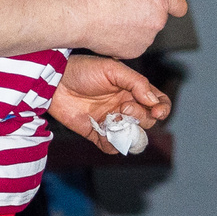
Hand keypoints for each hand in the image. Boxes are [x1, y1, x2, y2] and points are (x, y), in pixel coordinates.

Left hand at [50, 55, 171, 153]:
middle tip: (123, 109)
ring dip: (127, 133)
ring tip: (113, 122)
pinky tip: (103, 133)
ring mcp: (111, 121)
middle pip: (147, 122)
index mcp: (133, 91)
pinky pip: (111, 147)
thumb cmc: (83, 70)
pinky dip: (111, 145)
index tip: (156, 111)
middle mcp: (125, 107)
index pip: (158, 103)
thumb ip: (136, 83)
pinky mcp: (96, 133)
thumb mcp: (112, 69)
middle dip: (140, 118)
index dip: (162, 109)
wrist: (54, 81)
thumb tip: (153, 101)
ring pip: (131, 137)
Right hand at [67, 0, 185, 59]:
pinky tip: (109, 29)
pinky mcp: (133, 53)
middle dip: (144, 12)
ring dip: (133, 26)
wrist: (82, 15)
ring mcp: (146, 40)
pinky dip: (122, 38)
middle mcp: (158, 22)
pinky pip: (131, 44)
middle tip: (122, 4)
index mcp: (160, 1)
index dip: (174, 5)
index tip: (170, 6)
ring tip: (112, 16)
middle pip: (156, 18)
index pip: (180, 6)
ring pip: (143, 32)